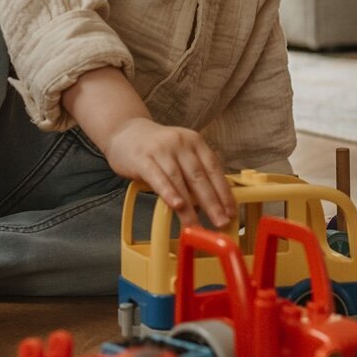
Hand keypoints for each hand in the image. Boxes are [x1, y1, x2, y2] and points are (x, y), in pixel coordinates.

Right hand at [96, 116, 234, 229]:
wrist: (125, 131)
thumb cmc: (157, 148)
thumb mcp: (181, 152)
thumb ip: (195, 170)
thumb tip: (215, 201)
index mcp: (195, 142)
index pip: (214, 169)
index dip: (224, 192)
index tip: (231, 212)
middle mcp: (180, 143)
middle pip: (199, 176)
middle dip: (212, 202)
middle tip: (220, 222)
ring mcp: (161, 150)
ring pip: (180, 181)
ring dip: (190, 206)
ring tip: (197, 226)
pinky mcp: (143, 158)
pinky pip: (158, 178)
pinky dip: (169, 193)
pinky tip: (176, 206)